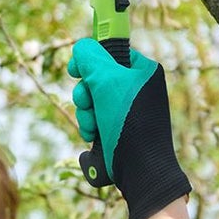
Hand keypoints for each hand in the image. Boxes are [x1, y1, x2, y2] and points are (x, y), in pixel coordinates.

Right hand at [68, 38, 192, 218]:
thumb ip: (89, 56)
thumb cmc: (129, 121)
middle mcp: (138, 88)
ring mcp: (130, 110)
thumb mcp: (105, 79)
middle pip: (96, 77)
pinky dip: (89, 125)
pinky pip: (96, 118)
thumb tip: (82, 49)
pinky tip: (93, 135)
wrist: (141, 169)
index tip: (75, 69)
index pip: (110, 52)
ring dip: (84, 111)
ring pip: (92, 99)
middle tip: (86, 101)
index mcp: (143, 71)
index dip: (89, 58)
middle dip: (84, 91)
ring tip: (92, 124)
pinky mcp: (121, 129)